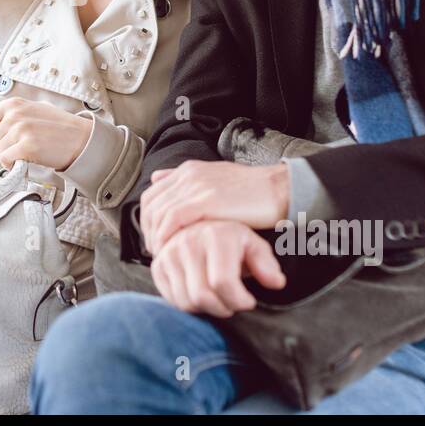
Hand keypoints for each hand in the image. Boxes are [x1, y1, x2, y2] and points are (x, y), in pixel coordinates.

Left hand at [0, 98, 92, 171]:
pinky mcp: (27, 146)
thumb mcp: (33, 109)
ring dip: (9, 157)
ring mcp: (21, 129)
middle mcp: (15, 114)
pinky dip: (13, 165)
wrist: (81, 139)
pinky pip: (6, 160)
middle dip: (1, 148)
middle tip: (18, 148)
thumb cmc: (60, 126)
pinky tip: (25, 160)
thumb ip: (13, 114)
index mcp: (13, 103)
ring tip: (26, 153)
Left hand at [140, 160, 289, 252]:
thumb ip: (186, 180)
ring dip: (156, 237)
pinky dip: (167, 236)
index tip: (154, 238)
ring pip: (158, 214)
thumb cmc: (251, 191)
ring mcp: (195, 187)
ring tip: (163, 254)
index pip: (152, 195)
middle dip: (148, 231)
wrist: (277, 189)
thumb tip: (158, 178)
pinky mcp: (205, 201)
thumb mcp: (215, 179)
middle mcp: (188, 175)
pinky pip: (173, 219)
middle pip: (150, 205)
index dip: (147, 220)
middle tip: (155, 251)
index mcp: (188, 170)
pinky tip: (171, 250)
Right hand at [151, 220, 285, 316]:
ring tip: (219, 298)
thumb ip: (266, 264)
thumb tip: (277, 282)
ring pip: (187, 302)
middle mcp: (188, 242)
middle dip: (224, 308)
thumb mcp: (253, 245)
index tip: (248, 301)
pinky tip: (202, 294)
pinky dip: (190, 305)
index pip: (223, 283)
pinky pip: (173, 300)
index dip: (238, 300)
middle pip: (203, 296)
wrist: (200, 227)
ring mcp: (169, 254)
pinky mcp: (158, 266)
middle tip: (233, 303)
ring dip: (207, 309)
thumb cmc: (231, 241)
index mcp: (215, 235)